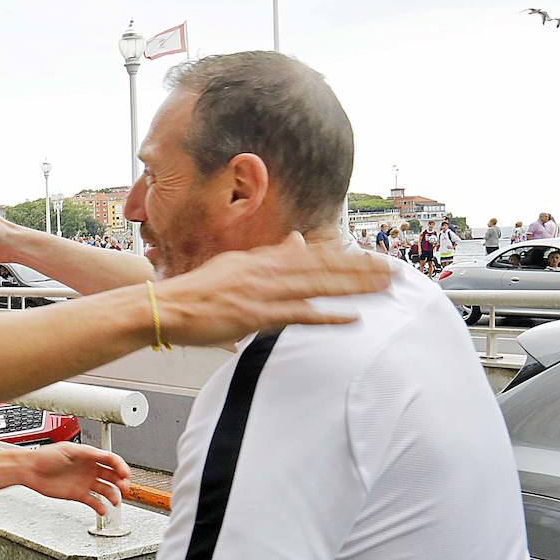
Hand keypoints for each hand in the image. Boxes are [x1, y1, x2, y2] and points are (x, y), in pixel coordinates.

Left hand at [21, 443, 131, 515]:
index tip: (125, 474)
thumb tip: (101, 454)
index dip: (121, 466)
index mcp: (89, 455)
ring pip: (106, 490)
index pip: (111, 460)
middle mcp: (90, 469)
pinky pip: (94, 502)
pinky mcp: (79, 494)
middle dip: (121, 482)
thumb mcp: (68, 450)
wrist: (30, 470)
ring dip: (114, 495)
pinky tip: (103, 509)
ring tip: (116, 501)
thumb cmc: (45, 456)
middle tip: (125, 488)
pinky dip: (101, 506)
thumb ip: (86, 453)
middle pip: (113, 475)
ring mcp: (85, 482)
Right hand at [158, 232, 391, 345]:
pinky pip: (299, 315)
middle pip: (324, 266)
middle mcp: (267, 270)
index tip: (372, 257)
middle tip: (393, 270)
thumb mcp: (233, 265)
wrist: (165, 306)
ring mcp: (264, 291)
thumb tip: (295, 242)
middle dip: (361, 268)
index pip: (312, 255)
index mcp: (262, 258)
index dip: (345, 256)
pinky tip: (352, 318)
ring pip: (318, 286)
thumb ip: (268, 256)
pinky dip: (327, 316)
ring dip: (354, 286)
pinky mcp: (257, 314)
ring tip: (383, 288)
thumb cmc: (194, 293)